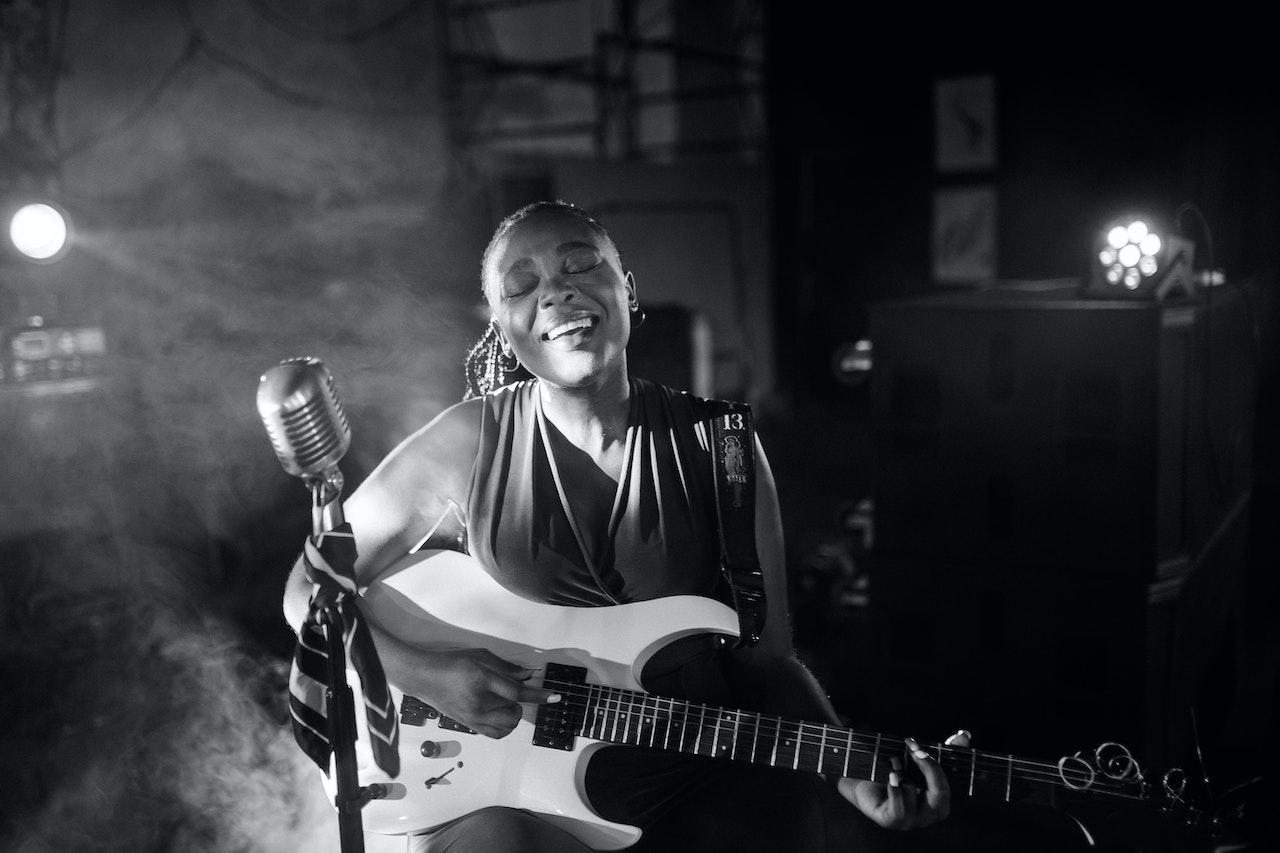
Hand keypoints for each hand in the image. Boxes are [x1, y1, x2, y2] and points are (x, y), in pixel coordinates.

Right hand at [415, 648, 560, 738]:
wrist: (424, 678)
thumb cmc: (453, 662)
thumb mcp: (481, 657)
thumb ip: (506, 667)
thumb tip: (529, 674)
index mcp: (482, 681)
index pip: (517, 692)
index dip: (538, 694)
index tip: (555, 696)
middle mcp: (479, 703)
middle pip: (514, 711)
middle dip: (520, 702)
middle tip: (510, 691)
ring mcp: (474, 718)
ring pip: (508, 726)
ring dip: (513, 715)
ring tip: (504, 703)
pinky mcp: (470, 726)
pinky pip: (496, 733)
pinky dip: (504, 726)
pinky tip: (499, 713)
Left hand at [837, 729, 970, 829]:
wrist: (861, 782)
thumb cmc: (895, 771)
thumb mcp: (918, 759)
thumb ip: (942, 750)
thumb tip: (964, 735)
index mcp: (940, 802)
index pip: (947, 785)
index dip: (936, 764)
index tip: (918, 745)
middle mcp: (929, 816)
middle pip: (940, 793)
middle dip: (926, 766)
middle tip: (911, 747)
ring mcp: (911, 822)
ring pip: (915, 793)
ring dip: (901, 771)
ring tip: (892, 762)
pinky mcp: (892, 822)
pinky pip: (899, 809)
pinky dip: (895, 788)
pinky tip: (890, 775)